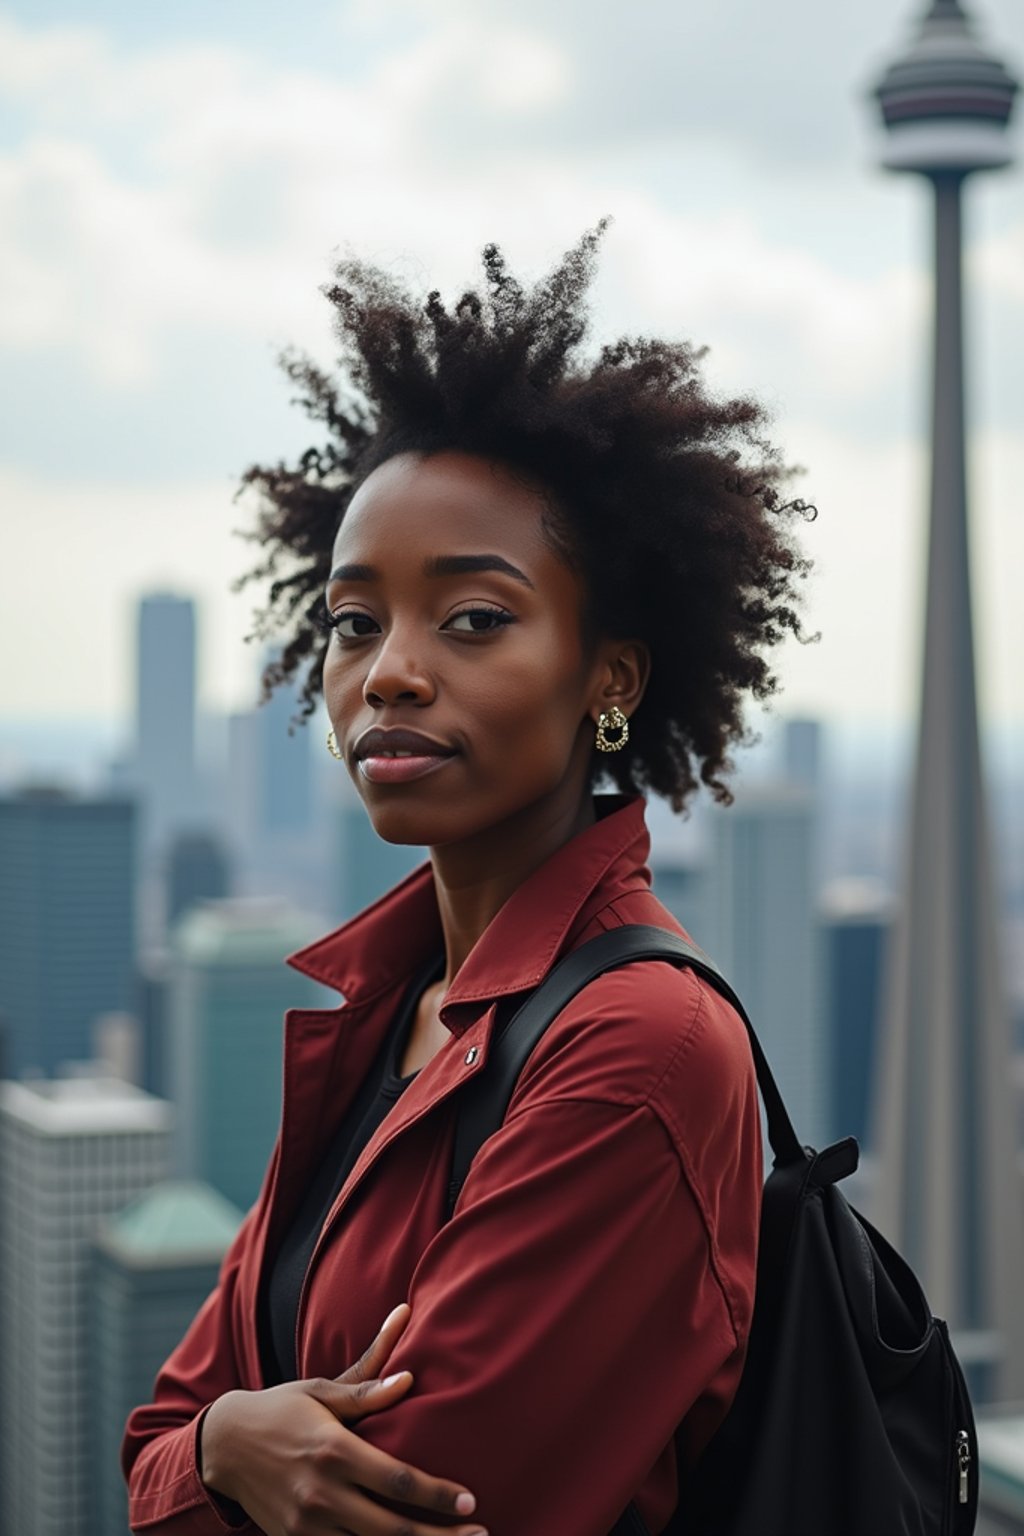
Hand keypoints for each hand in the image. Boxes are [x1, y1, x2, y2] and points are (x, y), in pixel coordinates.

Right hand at [200, 1303, 484, 1535]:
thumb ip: (368, 1390)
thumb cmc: (283, 1409)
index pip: (397, 1480)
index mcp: (334, 1451)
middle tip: (480, 1534)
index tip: (469, 1501)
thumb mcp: (322, 1392)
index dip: (436, 1495)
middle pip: (391, 1528)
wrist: (225, 1445)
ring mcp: (307, 1525)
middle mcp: (321, 1494)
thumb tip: (409, 1378)